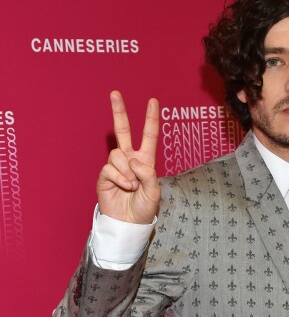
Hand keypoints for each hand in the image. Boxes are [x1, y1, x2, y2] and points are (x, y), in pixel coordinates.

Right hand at [96, 91, 159, 223]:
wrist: (129, 223)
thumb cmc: (144, 208)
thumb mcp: (154, 191)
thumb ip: (148, 174)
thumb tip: (133, 160)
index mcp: (145, 160)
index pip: (148, 136)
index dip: (151, 119)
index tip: (153, 101)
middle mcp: (129, 159)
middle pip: (123, 131)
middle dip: (119, 111)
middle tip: (115, 93)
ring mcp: (116, 166)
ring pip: (117, 154)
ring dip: (127, 171)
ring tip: (132, 186)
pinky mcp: (104, 176)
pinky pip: (110, 168)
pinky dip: (119, 178)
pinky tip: (124, 188)